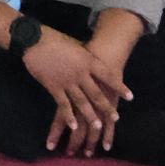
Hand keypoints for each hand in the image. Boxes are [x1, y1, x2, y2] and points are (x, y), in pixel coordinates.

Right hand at [19, 20, 130, 154]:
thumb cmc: (55, 39)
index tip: (130, 97)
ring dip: (90, 115)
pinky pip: (63, 104)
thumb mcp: (75, 46)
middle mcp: (80, 73)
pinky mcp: (54, 87)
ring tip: (98, 126)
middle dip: (106, 107)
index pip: (107, 76)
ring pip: (82, 102)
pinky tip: (74, 126)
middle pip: (96, 93)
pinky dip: (69, 116)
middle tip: (115, 118)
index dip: (119, 87)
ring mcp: (67, 82)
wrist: (34, 40)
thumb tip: (92, 63)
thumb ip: (84, 57)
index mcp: (87, 60)